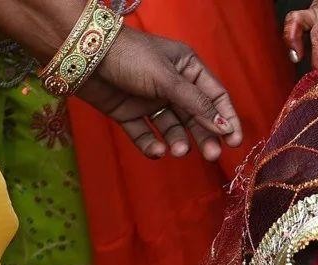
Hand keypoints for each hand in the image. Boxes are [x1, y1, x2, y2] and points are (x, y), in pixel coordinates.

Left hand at [0, 0, 241, 160]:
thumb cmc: (131, 57)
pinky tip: (156, 150)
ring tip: (177, 150)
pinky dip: (152, 145)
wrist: (83, 56)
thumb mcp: (168, 79)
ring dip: (179, 141)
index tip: (234, 141)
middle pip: (196, 117)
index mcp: (187, 69)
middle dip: (204, 136)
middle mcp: (172, 86)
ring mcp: (150, 101)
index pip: (215, 97)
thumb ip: (197, 105)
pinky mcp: (129, 115)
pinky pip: (146, 135)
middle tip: (210, 155)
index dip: (226, 119)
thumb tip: (224, 128)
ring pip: (172, 128)